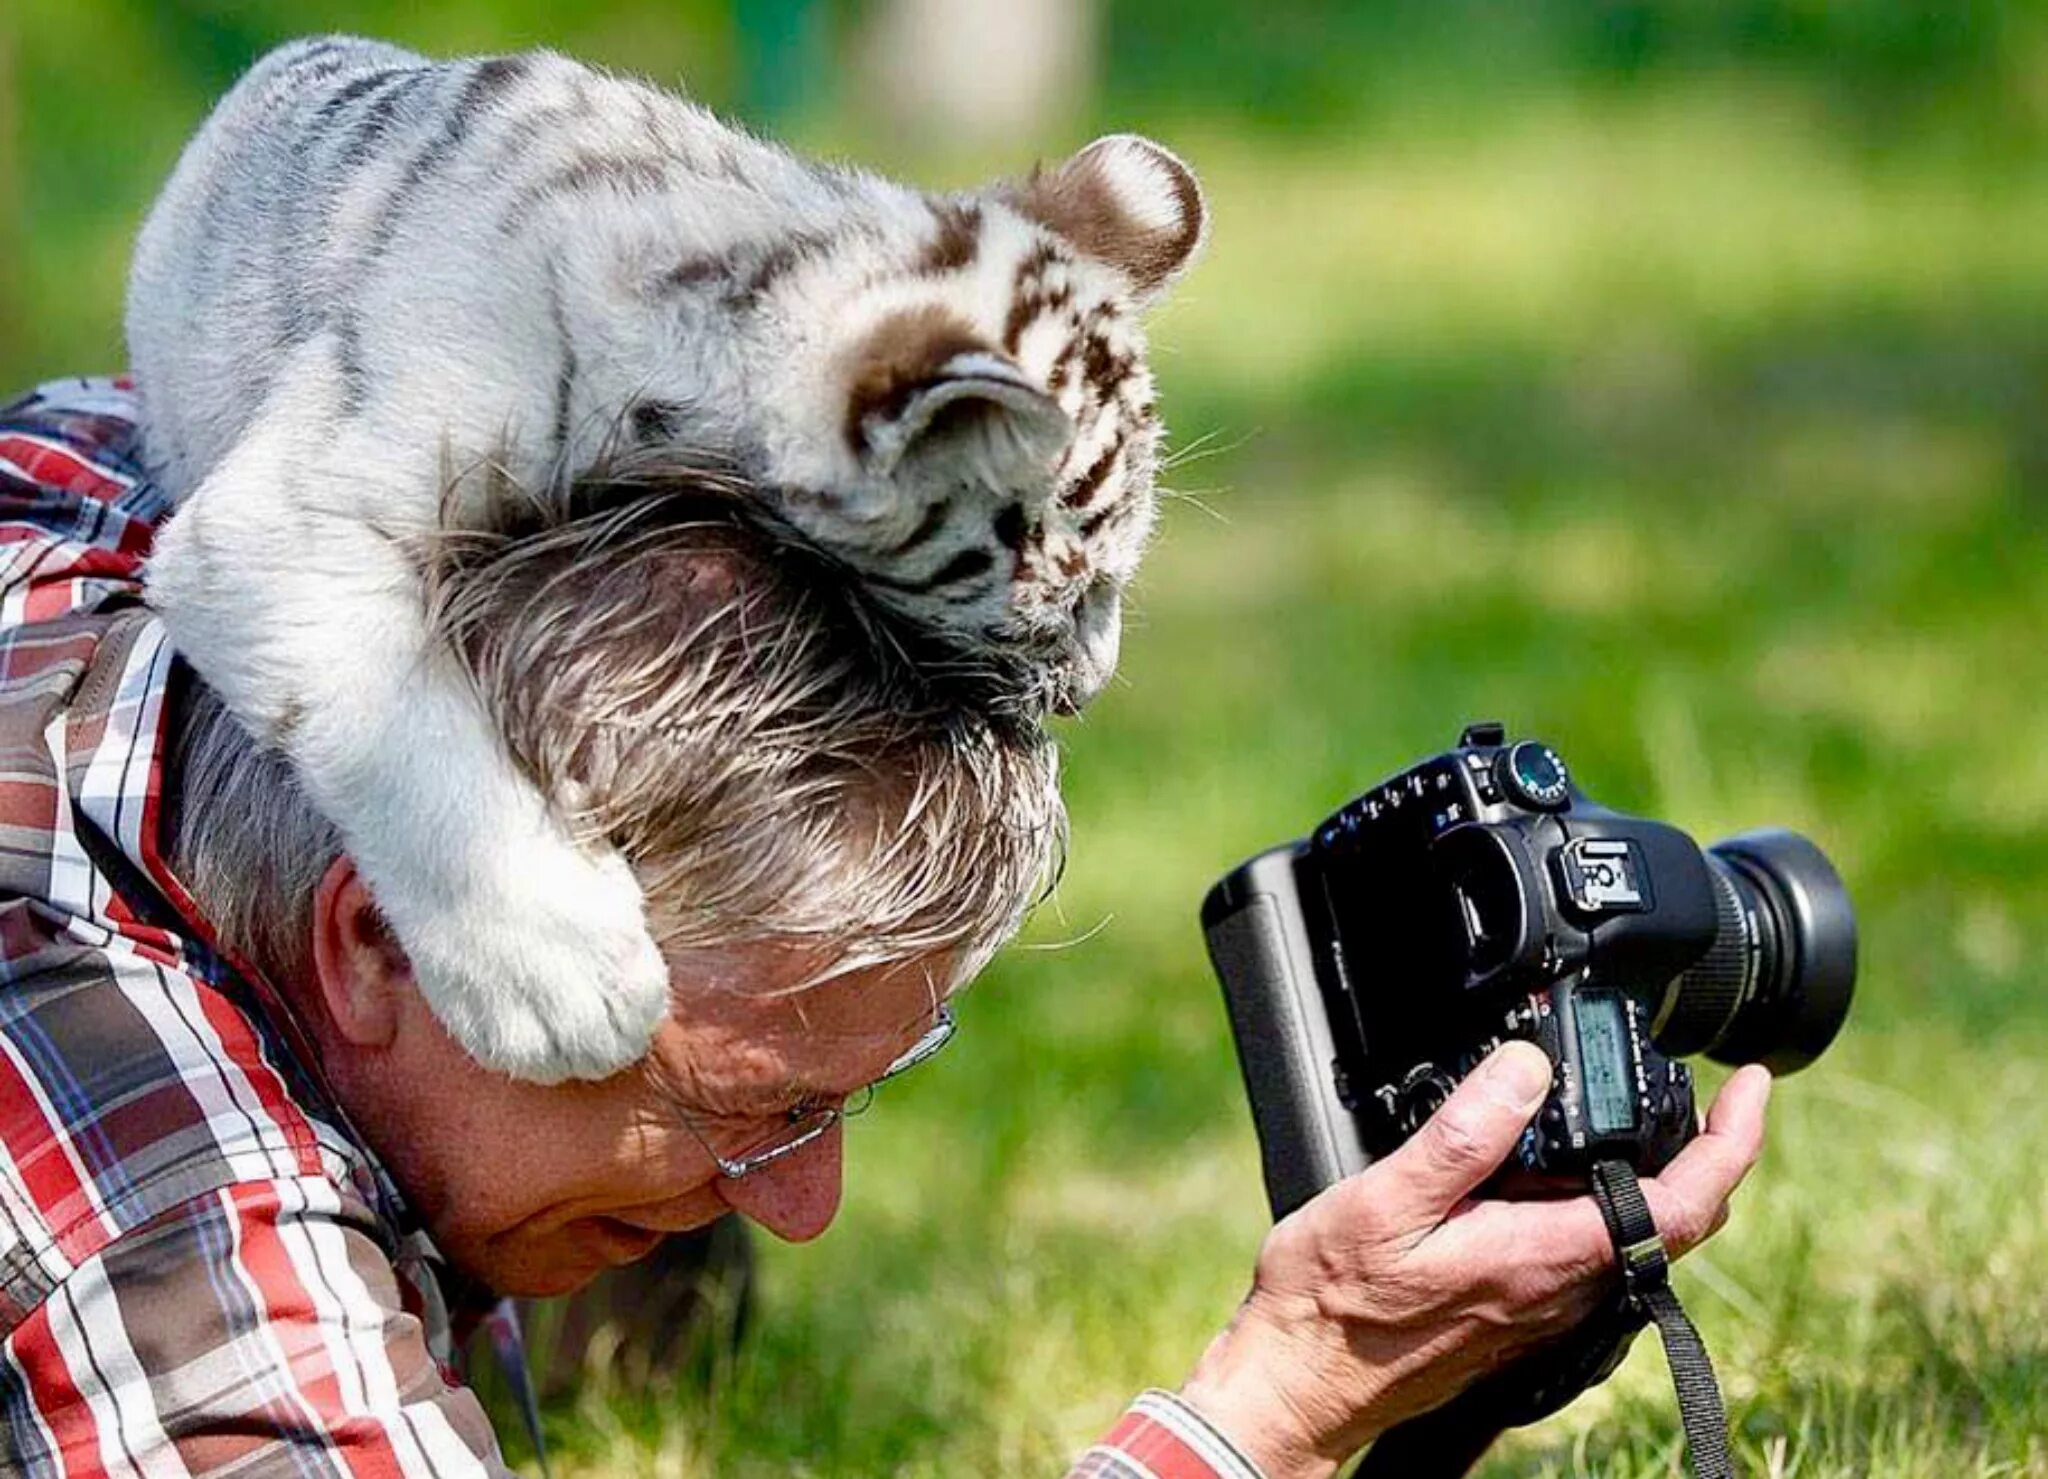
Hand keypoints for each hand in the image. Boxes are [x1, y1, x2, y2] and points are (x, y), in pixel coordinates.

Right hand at [1178, 1043, 1771, 1478]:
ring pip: (1634, 1237)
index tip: (1752, 1085)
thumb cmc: (1331, 1303)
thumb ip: (1464, 1134)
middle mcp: (1558, 1288)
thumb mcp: (1387, 1199)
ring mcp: (1538, 1305)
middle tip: (1714, 1088)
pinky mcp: (1511, 1309)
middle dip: (1710, 1152)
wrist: (1298, 1384)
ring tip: (1649, 1111)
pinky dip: (1607, 1200)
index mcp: (1544, 1256)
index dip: (1733, 1143)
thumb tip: (1529, 1067)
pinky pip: (1588, 1249)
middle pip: (1675, 1223)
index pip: (1683, 1206)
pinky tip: (1564, 1167)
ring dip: (1658, 1175)